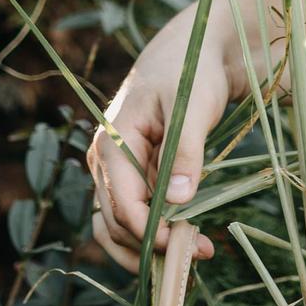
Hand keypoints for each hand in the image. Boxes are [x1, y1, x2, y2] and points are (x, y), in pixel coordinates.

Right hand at [85, 0, 240, 273]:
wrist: (190, 50)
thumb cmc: (190, 72)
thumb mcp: (191, 107)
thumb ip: (184, 153)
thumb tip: (179, 201)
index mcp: (112, 142)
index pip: (123, 206)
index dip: (151, 234)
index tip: (188, 246)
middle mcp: (103, 159)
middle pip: (115, 223)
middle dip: (152, 246)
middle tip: (201, 252)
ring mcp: (112, 168)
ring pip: (116, 225)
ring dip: (146, 248)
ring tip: (190, 254)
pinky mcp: (128, 173)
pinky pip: (129, 214)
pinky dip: (148, 233)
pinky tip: (180, 238)